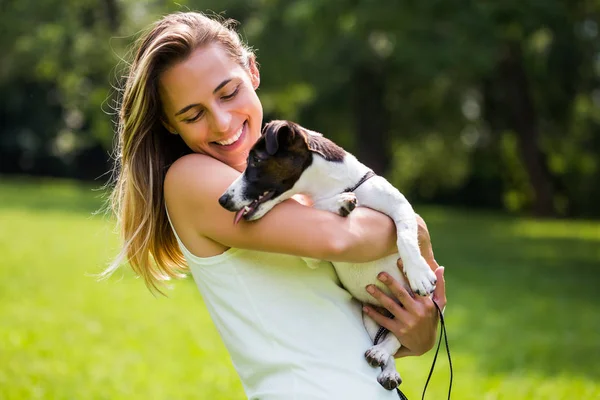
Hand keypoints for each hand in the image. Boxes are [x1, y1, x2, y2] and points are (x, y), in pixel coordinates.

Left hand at [363, 215, 446, 356]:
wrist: (425, 344)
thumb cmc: (432, 320)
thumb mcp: (440, 304)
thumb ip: (439, 286)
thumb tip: (440, 268)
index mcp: (426, 303)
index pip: (415, 285)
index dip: (407, 273)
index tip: (398, 261)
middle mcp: (417, 312)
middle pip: (401, 294)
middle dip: (389, 282)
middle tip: (379, 274)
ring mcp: (407, 322)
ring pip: (390, 306)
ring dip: (378, 296)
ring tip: (368, 287)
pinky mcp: (398, 330)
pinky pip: (383, 320)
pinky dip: (373, 313)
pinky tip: (365, 307)